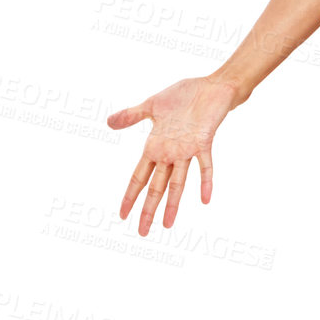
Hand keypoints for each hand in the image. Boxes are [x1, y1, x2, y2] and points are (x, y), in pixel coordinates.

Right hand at [106, 74, 238, 234]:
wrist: (211, 87)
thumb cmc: (183, 96)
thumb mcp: (152, 106)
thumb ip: (131, 116)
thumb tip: (108, 122)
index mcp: (155, 147)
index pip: (139, 177)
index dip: (131, 195)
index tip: (123, 215)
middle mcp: (170, 153)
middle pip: (156, 186)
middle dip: (148, 209)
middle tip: (142, 232)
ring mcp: (186, 150)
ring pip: (177, 182)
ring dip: (173, 203)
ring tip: (167, 225)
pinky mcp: (203, 142)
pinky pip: (204, 165)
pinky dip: (205, 181)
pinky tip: (205, 199)